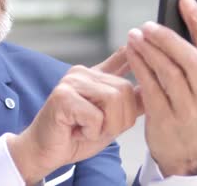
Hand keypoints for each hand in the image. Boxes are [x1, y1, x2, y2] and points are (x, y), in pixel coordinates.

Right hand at [7, 48, 142, 183]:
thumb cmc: (75, 135)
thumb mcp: (110, 119)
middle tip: (98, 129)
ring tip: (88, 129)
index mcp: (94, 75)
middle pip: (125, 90)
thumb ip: (127, 102)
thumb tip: (150, 88)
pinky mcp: (63, 96)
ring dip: (106, 126)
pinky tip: (77, 131)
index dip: (136, 55)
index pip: (122, 58)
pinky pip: (95, 115)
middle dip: (121, 119)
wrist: (46, 151)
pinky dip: (91, 131)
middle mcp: (83, 72)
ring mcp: (71, 81)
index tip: (140, 45)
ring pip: (113, 100)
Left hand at [126, 0, 196, 176]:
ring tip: (134, 35)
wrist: (184, 153)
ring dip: (149, 50)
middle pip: (189, 58)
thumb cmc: (193, 111)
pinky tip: (131, 53)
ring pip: (168, 72)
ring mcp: (187, 109)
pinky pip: (150, 88)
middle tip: (148, 24)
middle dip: (167, 37)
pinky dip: (140, 67)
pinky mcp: (166, 119)